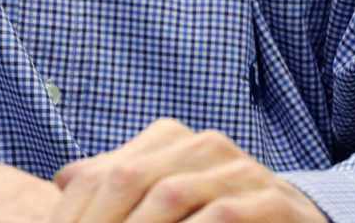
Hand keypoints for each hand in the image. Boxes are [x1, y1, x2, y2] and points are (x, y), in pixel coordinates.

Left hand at [50, 119, 327, 222]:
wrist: (292, 220)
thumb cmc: (216, 216)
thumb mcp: (168, 197)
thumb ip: (119, 182)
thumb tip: (62, 180)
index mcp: (172, 139)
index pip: (105, 173)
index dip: (76, 212)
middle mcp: (204, 146)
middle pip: (131, 179)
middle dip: (101, 220)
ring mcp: (241, 169)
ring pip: (173, 194)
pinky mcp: (274, 200)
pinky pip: (225, 212)